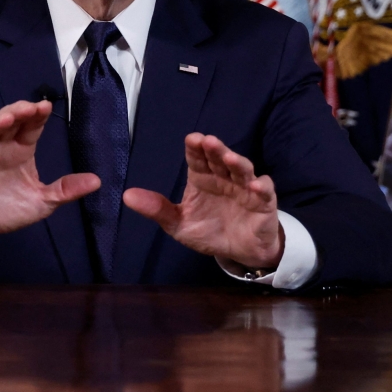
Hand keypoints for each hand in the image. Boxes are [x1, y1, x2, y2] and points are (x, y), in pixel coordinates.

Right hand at [0, 100, 100, 255]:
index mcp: (20, 150)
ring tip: (7, 119)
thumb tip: (97, 181)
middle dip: (17, 112)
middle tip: (30, 108)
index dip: (36, 115)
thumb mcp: (41, 202)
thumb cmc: (6, 208)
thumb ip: (65, 191)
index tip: (46, 106)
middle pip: (7, 122)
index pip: (29, 127)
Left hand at [123, 133, 283, 269]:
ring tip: (229, 157)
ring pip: (242, 170)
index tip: (192, 139)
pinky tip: (255, 185)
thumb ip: (157, 209)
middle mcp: (224, 178)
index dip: (195, 148)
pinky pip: (265, 192)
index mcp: (202, 178)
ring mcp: (244, 188)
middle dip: (215, 149)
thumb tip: (126, 196)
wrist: (240, 252)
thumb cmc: (209, 231)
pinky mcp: (263, 203)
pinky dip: (261, 187)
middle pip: (219, 159)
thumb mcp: (179, 224)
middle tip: (208, 141)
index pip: (197, 158)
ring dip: (237, 162)